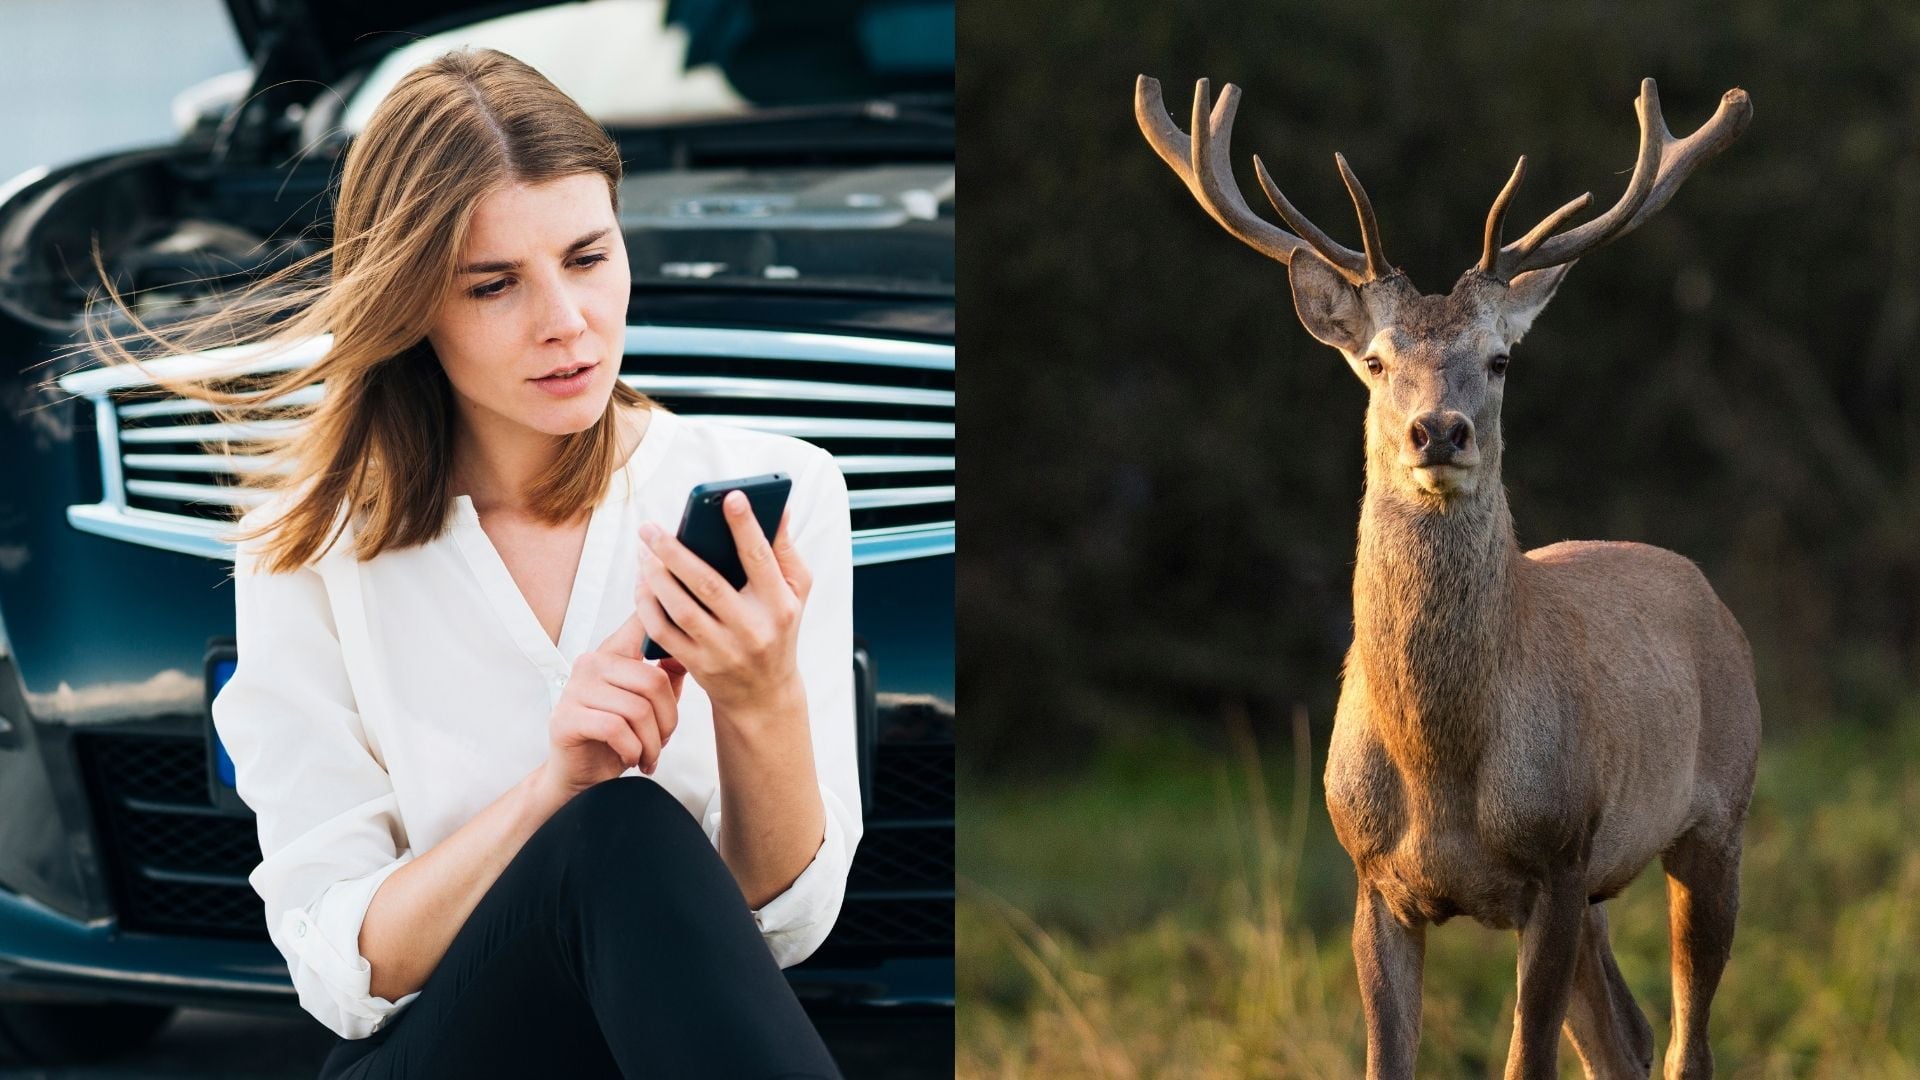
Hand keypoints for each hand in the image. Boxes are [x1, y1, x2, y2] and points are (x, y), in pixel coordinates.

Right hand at [538, 612, 687, 804]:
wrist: (580, 777)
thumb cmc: (616, 739)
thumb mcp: (648, 704)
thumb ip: (667, 675)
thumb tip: (687, 652)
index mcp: (613, 653)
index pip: (641, 622)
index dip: (666, 626)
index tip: (681, 649)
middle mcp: (592, 663)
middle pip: (653, 681)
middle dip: (668, 720)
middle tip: (662, 741)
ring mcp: (575, 689)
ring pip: (638, 710)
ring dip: (651, 743)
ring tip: (648, 754)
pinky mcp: (566, 718)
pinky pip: (616, 729)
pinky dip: (632, 750)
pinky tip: (630, 757)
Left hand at [633, 490, 811, 719]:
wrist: (764, 696)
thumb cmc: (779, 630)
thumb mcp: (796, 593)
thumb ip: (784, 551)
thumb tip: (779, 509)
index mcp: (780, 605)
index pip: (761, 560)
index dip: (746, 527)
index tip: (730, 496)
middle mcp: (752, 629)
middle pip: (709, 584)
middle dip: (675, 552)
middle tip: (650, 527)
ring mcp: (723, 651)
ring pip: (681, 608)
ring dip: (656, 577)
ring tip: (643, 551)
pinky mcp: (698, 666)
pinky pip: (664, 632)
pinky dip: (648, 606)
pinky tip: (642, 583)